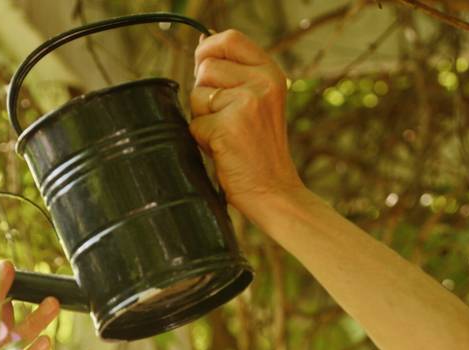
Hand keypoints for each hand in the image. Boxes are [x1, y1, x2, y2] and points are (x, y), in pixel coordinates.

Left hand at [187, 28, 307, 223]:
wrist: (275, 191)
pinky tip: (224, 151)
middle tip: (225, 118)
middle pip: (206, 68)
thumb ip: (235, 74)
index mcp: (271, 74)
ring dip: (202, 117)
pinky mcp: (227, 126)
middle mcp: (262, 83)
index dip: (208, 48)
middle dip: (203, 93)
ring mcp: (246, 103)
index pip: (230, 39)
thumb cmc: (261, 151)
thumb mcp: (259, 102)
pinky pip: (194, 124)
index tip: (202, 63)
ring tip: (227, 135)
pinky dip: (202, 140)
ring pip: (196, 95)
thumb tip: (203, 43)